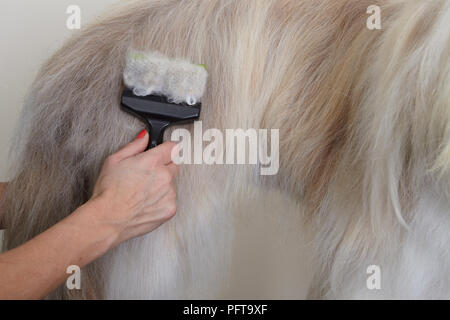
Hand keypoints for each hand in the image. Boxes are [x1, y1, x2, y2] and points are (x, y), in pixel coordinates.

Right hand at [89, 130, 178, 246]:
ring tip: (142, 192)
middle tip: (146, 176)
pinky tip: (146, 203)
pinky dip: (162, 201)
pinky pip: (170, 200)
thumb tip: (145, 137)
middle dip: (163, 167)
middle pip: (174, 165)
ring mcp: (169, 193)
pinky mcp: (170, 208)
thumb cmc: (109, 193)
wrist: (109, 219)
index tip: (164, 152)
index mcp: (152, 162)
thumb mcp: (114, 160)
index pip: (172, 148)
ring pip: (172, 184)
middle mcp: (164, 176)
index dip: (166, 149)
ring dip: (162, 185)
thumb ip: (134, 146)